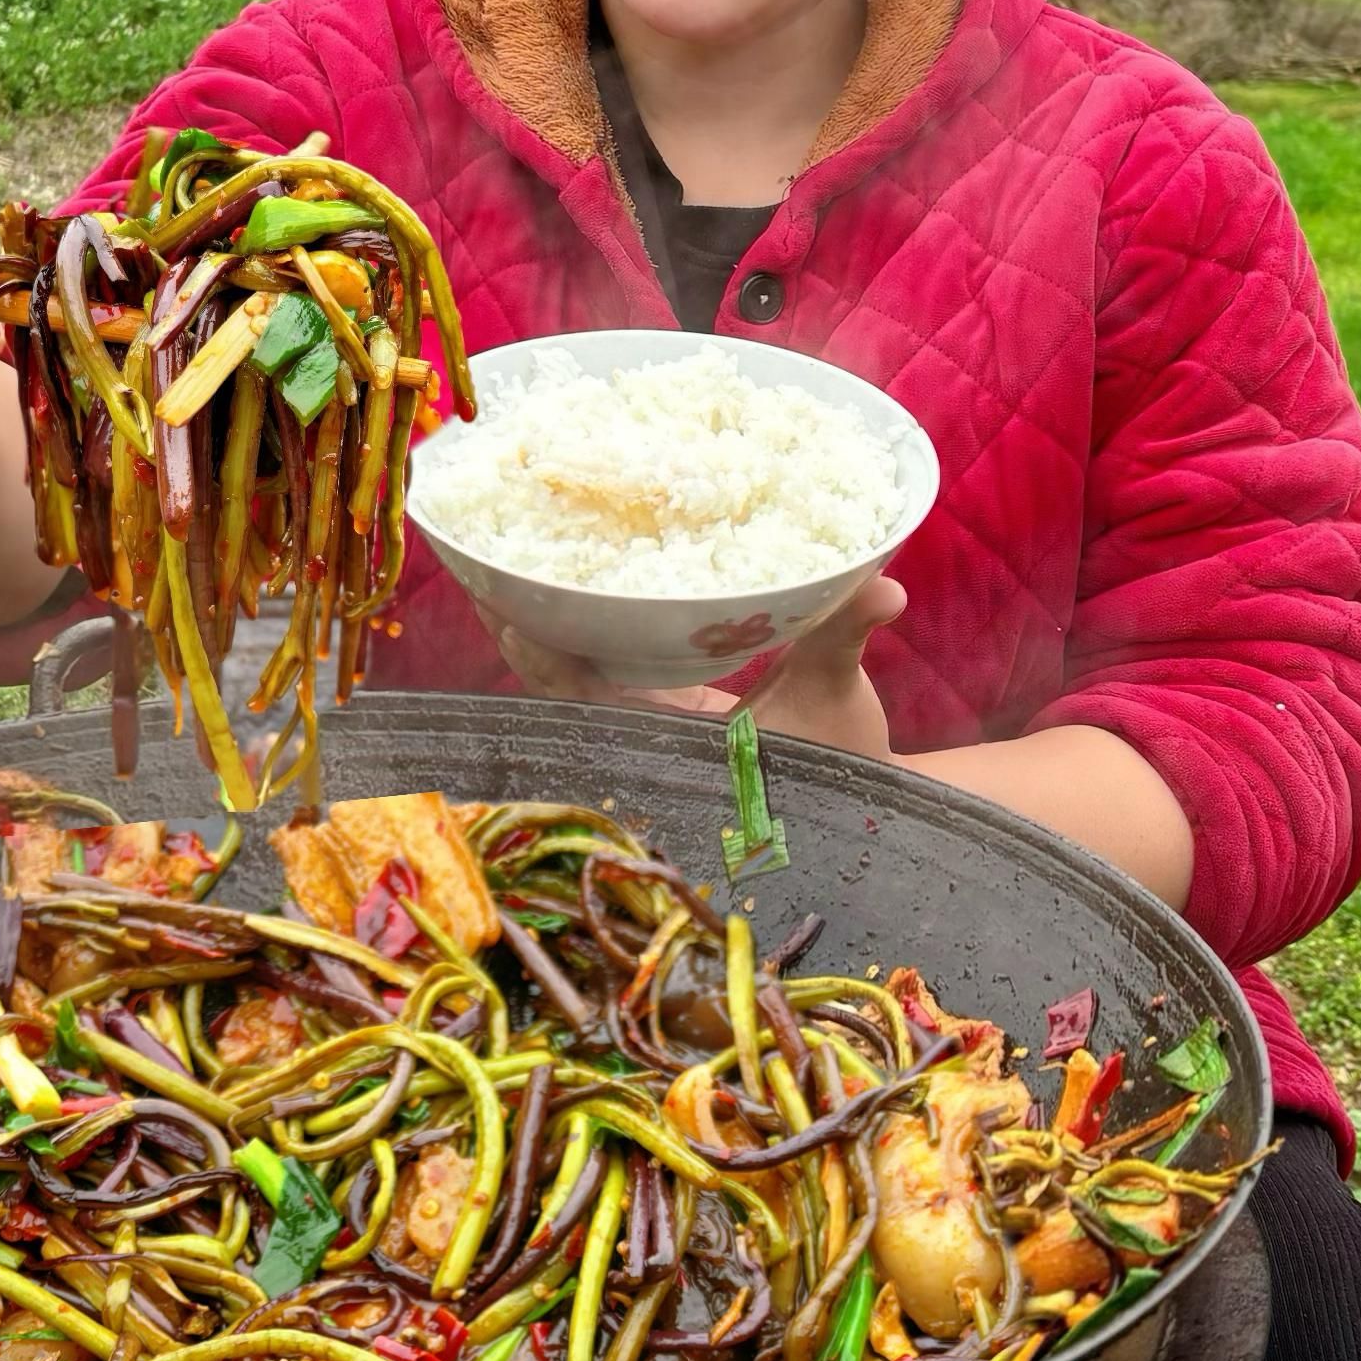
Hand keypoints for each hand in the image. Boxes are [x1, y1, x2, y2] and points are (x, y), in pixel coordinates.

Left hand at [488, 575, 908, 760]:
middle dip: (519, 624)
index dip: (538, 653)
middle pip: (560, 680)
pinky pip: (610, 666)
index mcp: (670, 741)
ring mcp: (655, 721)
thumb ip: (843, 634)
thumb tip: (882, 586)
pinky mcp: (671, 709)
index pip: (580, 695)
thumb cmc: (848, 765)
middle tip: (478, 557)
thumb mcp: (837, 694)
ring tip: (501, 556)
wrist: (874, 804)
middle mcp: (649, 733)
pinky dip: (585, 628)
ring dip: (542, 624)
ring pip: (578, 672)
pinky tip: (566, 578)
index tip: (502, 602)